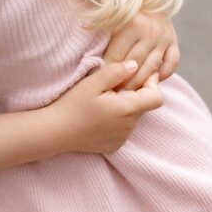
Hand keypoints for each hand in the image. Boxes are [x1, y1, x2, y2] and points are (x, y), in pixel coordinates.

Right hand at [47, 61, 161, 154]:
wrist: (55, 131)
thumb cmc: (72, 104)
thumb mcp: (92, 82)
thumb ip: (116, 71)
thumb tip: (135, 65)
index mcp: (126, 109)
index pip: (156, 98)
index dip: (152, 84)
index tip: (138, 75)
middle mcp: (128, 127)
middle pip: (144, 106)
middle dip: (135, 94)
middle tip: (114, 86)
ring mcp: (122, 138)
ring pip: (133, 118)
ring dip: (125, 108)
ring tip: (104, 101)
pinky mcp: (114, 145)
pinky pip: (123, 130)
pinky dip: (117, 121)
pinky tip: (99, 116)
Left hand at [103, 11, 178, 89]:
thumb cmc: (121, 9)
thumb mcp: (110, 15)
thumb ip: (98, 28)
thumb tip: (84, 47)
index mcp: (132, 24)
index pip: (116, 57)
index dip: (107, 72)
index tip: (99, 83)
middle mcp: (150, 31)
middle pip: (134, 66)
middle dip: (123, 83)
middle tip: (112, 94)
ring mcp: (164, 37)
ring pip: (152, 69)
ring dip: (140, 84)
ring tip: (127, 95)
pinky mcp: (175, 41)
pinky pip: (171, 64)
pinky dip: (163, 75)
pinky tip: (152, 82)